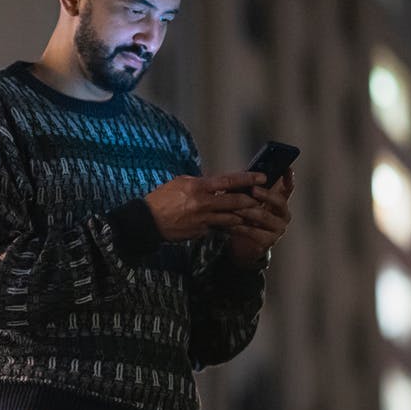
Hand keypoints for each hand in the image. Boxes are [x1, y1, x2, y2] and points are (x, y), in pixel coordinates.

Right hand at [145, 172, 264, 241]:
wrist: (148, 221)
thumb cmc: (162, 198)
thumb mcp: (180, 182)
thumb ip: (200, 182)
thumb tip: (217, 182)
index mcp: (198, 187)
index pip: (229, 181)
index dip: (248, 179)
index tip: (262, 177)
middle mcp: (202, 203)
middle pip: (235, 202)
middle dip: (251, 201)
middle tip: (260, 199)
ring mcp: (202, 220)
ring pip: (231, 218)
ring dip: (242, 216)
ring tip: (250, 214)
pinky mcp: (200, 232)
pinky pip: (218, 228)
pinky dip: (225, 226)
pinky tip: (231, 224)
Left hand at [228, 169, 294, 266]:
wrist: (243, 245)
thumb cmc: (245, 217)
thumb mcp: (247, 202)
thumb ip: (247, 190)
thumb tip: (239, 175)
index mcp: (279, 201)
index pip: (288, 187)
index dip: (289, 178)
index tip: (287, 168)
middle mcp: (283, 214)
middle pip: (279, 201)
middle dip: (265, 194)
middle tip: (253, 189)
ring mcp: (278, 228)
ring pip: (264, 216)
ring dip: (248, 211)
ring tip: (235, 207)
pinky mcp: (268, 241)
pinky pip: (253, 232)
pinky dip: (240, 227)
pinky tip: (229, 224)